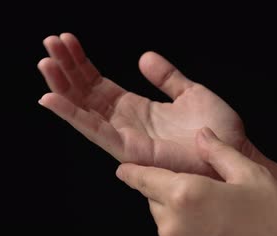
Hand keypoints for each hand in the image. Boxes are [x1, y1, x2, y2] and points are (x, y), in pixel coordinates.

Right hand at [38, 33, 248, 175]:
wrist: (230, 153)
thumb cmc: (215, 130)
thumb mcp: (189, 92)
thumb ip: (166, 76)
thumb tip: (145, 57)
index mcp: (135, 108)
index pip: (97, 83)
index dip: (80, 62)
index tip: (65, 40)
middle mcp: (124, 122)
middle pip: (84, 93)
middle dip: (65, 68)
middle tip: (49, 44)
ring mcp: (123, 136)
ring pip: (82, 109)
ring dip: (61, 87)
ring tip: (45, 63)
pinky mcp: (126, 149)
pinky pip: (93, 130)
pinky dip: (70, 114)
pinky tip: (51, 98)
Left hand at [115, 127, 276, 235]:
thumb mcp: (254, 177)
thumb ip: (220, 152)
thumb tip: (201, 136)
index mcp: (185, 194)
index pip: (141, 177)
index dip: (132, 171)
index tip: (124, 168)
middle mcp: (171, 223)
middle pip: (154, 197)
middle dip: (169, 188)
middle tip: (202, 188)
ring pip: (164, 219)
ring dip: (178, 211)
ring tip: (217, 214)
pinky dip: (186, 233)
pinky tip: (217, 234)